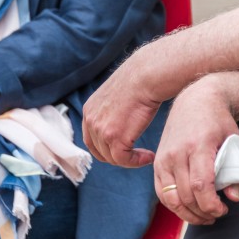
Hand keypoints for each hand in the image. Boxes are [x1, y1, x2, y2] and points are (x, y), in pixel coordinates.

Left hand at [82, 46, 163, 167]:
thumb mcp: (118, 95)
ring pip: (112, 158)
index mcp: (89, 110)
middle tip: (136, 155)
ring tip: (146, 156)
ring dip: (130, 160)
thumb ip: (113, 109)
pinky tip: (149, 156)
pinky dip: (136, 162)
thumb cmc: (140, 80)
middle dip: (118, 157)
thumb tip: (123, 118)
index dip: (106, 148)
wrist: (147, 76)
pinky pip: (124, 160)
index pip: (91, 139)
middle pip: (100, 151)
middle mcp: (91, 121)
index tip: (125, 149)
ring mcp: (101, 130)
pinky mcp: (115, 138)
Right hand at [153, 79, 238, 224]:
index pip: (200, 185)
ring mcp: (164, 158)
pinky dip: (174, 206)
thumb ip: (236, 170)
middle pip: (186, 195)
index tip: (222, 210)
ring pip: (171, 198)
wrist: (195, 101)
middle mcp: (177, 153)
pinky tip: (188, 209)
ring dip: (188, 214)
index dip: (211, 205)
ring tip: (204, 217)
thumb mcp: (234, 141)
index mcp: (198, 146)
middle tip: (217, 215)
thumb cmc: (218, 121)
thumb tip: (233, 197)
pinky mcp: (157, 163)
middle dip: (203, 212)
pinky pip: (162, 193)